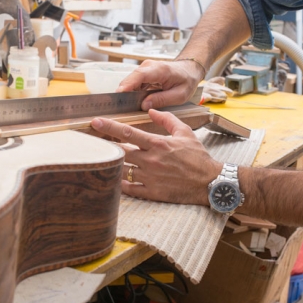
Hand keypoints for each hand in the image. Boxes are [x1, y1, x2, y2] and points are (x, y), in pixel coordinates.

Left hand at [91, 109, 222, 204]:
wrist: (210, 182)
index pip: (128, 133)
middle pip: (120, 152)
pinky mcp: (152, 192)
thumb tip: (151, 110)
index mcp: (158, 144)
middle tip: (93, 143)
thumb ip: (167, 119)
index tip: (95, 122)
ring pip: (122, 170)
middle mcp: (151, 160)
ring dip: (112, 164)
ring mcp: (150, 178)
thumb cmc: (198, 157)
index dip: (109, 127)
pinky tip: (114, 179)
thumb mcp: (185, 132)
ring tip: (103, 160)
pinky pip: (128, 189)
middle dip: (105, 146)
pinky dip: (119, 184)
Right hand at [117, 59, 203, 109]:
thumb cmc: (186, 81)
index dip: (128, 85)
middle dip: (124, 93)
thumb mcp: (179, 95)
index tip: (119, 95)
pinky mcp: (143, 72)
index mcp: (160, 70)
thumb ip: (162, 100)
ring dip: (128, 94)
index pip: (139, 76)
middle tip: (121, 108)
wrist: (189, 69)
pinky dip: (132, 92)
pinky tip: (134, 101)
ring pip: (130, 82)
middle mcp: (149, 66)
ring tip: (127, 107)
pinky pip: (133, 83)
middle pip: (130, 79)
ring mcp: (145, 68)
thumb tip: (144, 105)